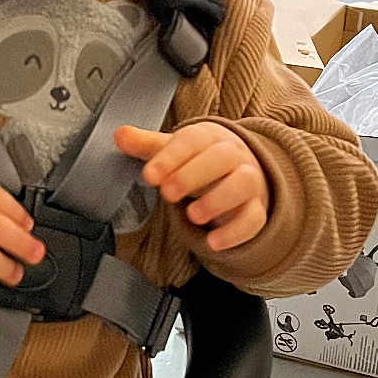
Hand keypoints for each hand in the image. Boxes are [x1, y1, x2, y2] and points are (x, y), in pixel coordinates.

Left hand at [115, 121, 268, 251]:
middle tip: (167, 193)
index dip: (170, 157)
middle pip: (222, 157)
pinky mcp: (256, 209)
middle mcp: (233, 155)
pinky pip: (254, 219)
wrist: (238, 172)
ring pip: (243, 184)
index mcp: (209, 137)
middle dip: (193, 175)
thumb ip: (147, 145)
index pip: (193, 140)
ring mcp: (249, 182)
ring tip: (192, 216)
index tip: (149, 176)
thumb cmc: (199, 160)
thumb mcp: (173, 151)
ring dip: (217, 200)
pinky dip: (234, 232)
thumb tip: (120, 135)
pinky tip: (212, 243)